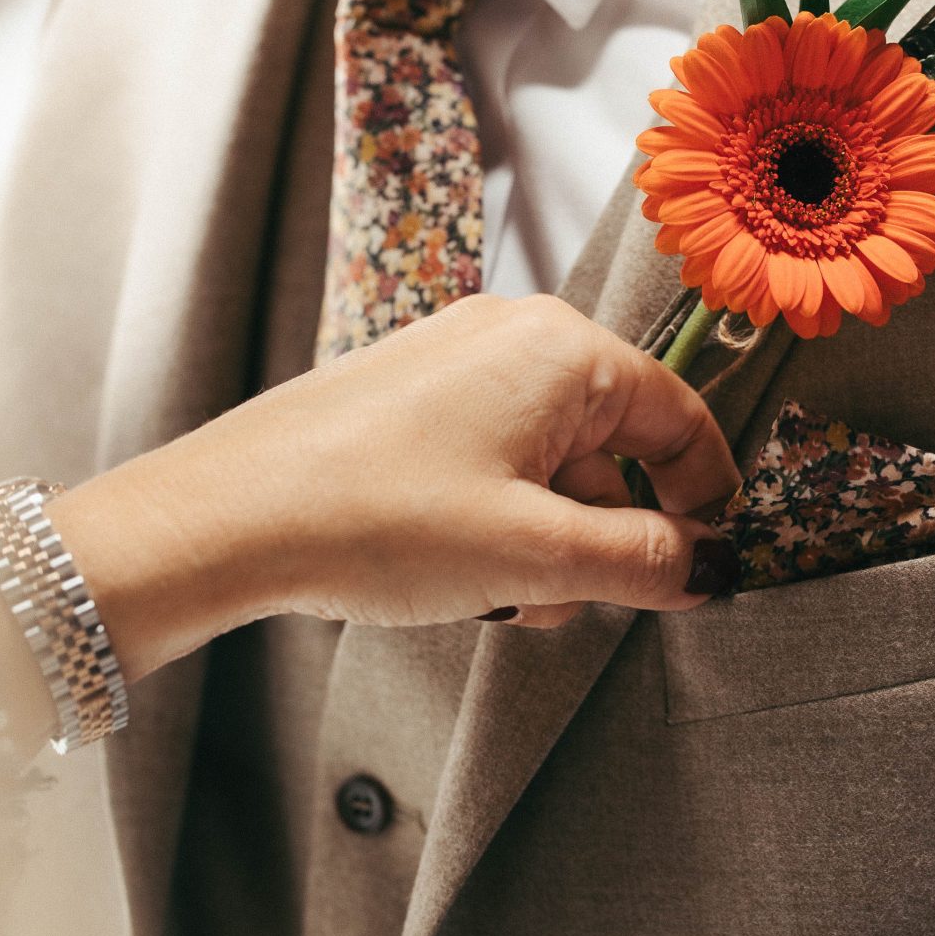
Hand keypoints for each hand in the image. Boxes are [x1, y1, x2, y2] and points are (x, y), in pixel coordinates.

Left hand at [53, 296, 740, 684]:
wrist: (225, 519)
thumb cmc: (372, 519)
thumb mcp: (534, 557)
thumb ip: (641, 562)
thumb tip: (709, 565)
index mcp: (561, 349)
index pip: (679, 418)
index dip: (704, 501)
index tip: (705, 568)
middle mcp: (512, 335)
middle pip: (611, 447)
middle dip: (599, 537)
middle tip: (558, 600)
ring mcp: (454, 363)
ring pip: (548, 464)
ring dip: (543, 543)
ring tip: (489, 593)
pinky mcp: (408, 399)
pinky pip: (491, 461)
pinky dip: (493, 523)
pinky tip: (452, 573)